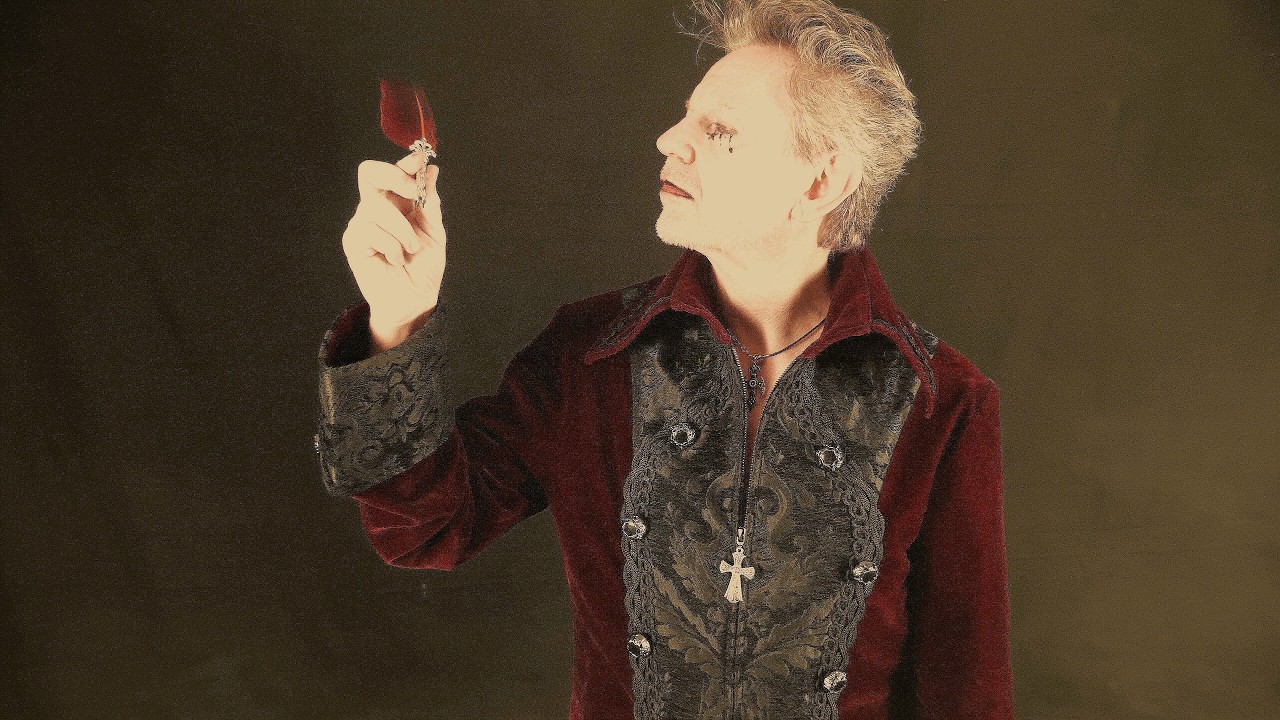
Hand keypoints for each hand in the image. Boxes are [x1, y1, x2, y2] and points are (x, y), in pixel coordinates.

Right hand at [342, 153, 445, 338]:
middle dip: (395, 177)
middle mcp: (376, 208)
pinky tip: (396, 259)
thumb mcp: (434, 230)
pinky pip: (371, 230)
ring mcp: (362, 223)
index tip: (421, 162)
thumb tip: (431, 171)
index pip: (393, 171)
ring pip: (377, 207)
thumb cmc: (424, 266)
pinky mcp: (353, 242)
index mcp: (397, 201)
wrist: (415, 298)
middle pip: (369, 172)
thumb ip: (429, 201)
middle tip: (414, 194)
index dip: (406, 163)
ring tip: (411, 250)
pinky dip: (392, 246)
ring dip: (403, 230)